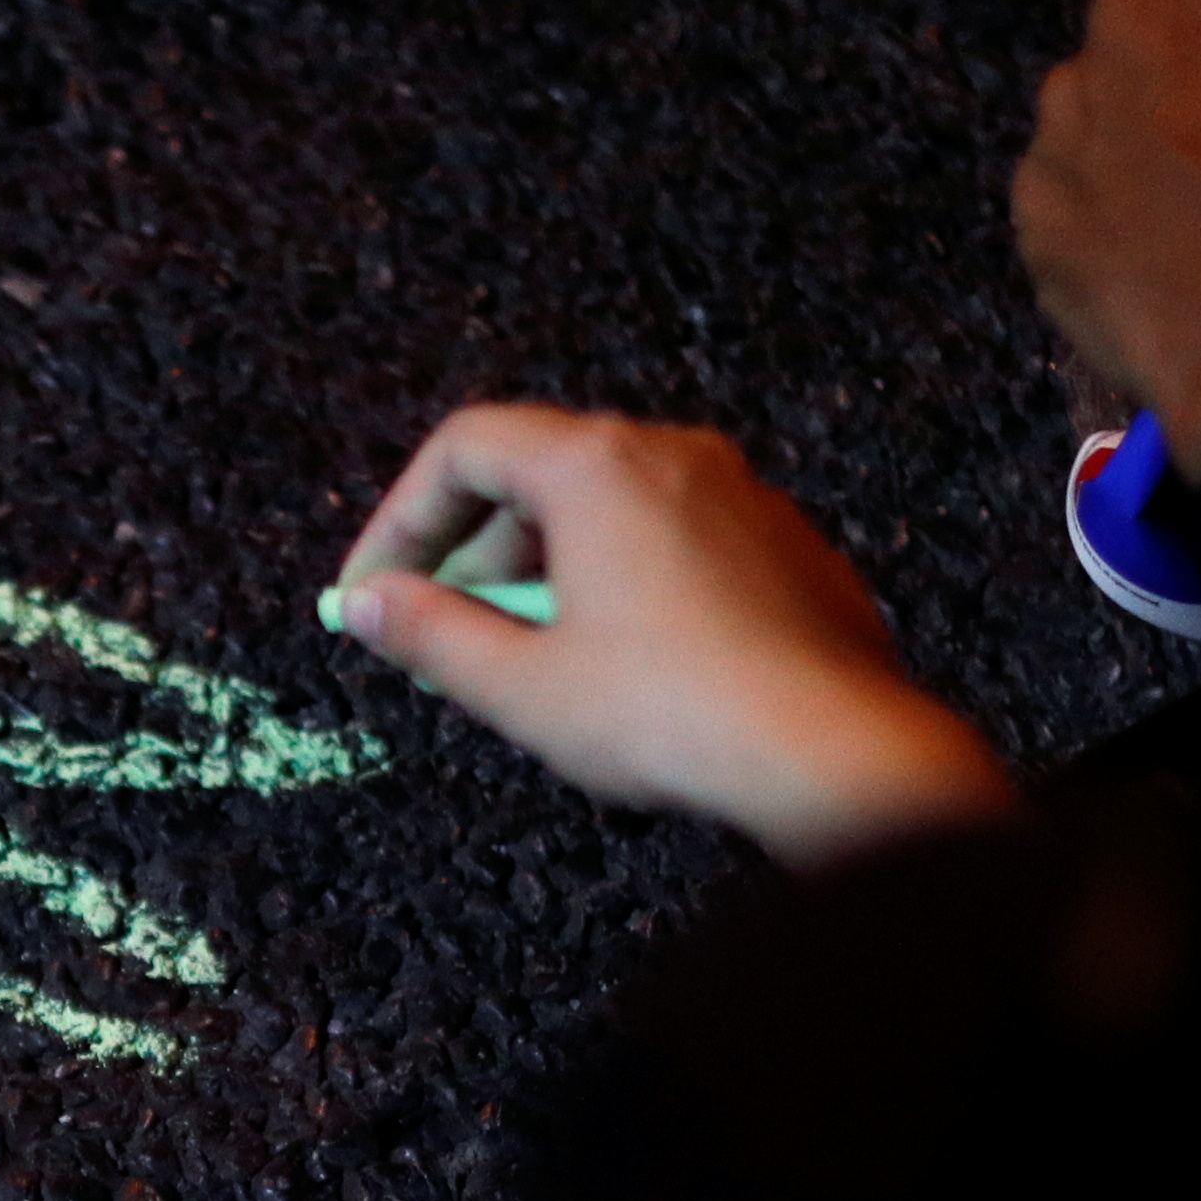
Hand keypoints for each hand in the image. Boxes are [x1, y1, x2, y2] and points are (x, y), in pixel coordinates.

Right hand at [328, 404, 1011, 866]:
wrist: (832, 752)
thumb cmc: (677, 714)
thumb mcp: (521, 685)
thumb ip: (429, 634)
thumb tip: (368, 604)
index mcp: (598, 466)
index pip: (466, 448)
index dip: (402, 519)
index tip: (375, 588)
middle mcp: (675, 455)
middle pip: (541, 469)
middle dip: (475, 547)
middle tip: (442, 627)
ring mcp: (741, 494)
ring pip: (614, 504)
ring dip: (550, 565)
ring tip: (531, 652)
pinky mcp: (785, 545)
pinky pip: (680, 538)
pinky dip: (626, 578)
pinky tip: (624, 662)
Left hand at [1014, 0, 1200, 460]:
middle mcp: (1128, 19)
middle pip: (1148, 36)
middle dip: (1178, 84)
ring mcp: (1063, 117)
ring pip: (1093, 115)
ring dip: (1127, 152)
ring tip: (1182, 228)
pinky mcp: (1026, 208)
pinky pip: (1062, 202)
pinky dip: (1094, 229)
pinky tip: (1143, 277)